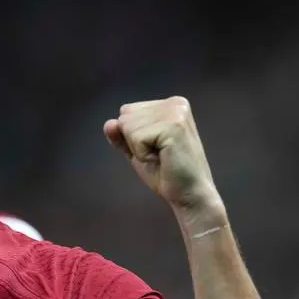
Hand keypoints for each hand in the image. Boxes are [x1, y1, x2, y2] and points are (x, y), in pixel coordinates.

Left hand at [104, 97, 222, 216]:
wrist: (189, 195)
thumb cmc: (166, 173)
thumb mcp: (138, 150)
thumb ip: (122, 135)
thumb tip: (109, 123)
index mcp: (170, 104)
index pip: (127, 111)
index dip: (133, 137)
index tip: (155, 149)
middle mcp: (175, 103)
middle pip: (125, 116)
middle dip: (134, 141)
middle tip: (159, 155)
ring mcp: (175, 113)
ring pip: (128, 126)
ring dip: (139, 149)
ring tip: (162, 157)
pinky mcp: (173, 126)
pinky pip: (136, 138)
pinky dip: (143, 154)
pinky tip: (163, 159)